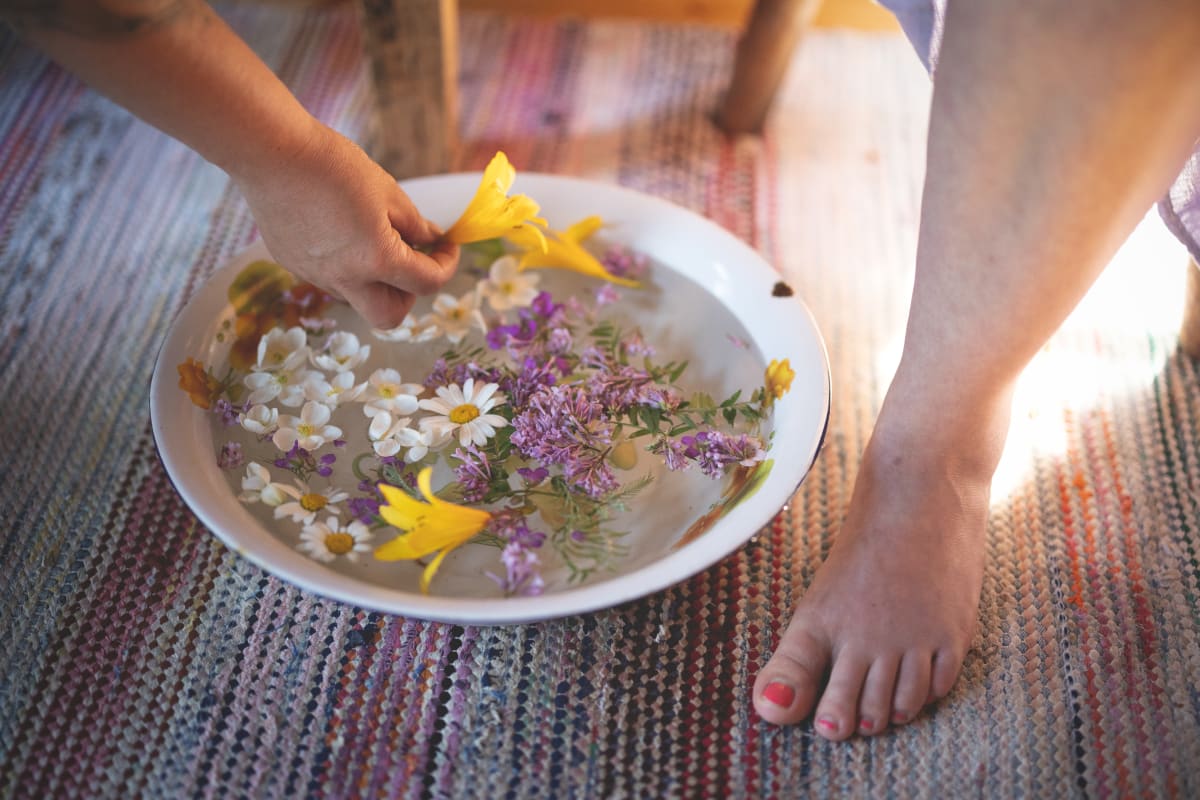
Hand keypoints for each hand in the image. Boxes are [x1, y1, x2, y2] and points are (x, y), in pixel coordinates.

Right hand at [232, 121, 457, 328]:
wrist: (271, 152)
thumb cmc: (333, 165)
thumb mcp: (389, 192)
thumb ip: (416, 224)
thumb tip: (432, 240)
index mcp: (376, 260)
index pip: (427, 283)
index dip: (446, 266)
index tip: (447, 247)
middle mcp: (345, 279)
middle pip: (389, 316)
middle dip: (408, 294)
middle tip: (410, 259)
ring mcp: (315, 276)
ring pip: (357, 298)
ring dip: (375, 280)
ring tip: (373, 237)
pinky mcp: (292, 265)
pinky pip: (329, 278)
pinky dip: (346, 264)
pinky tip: (340, 229)